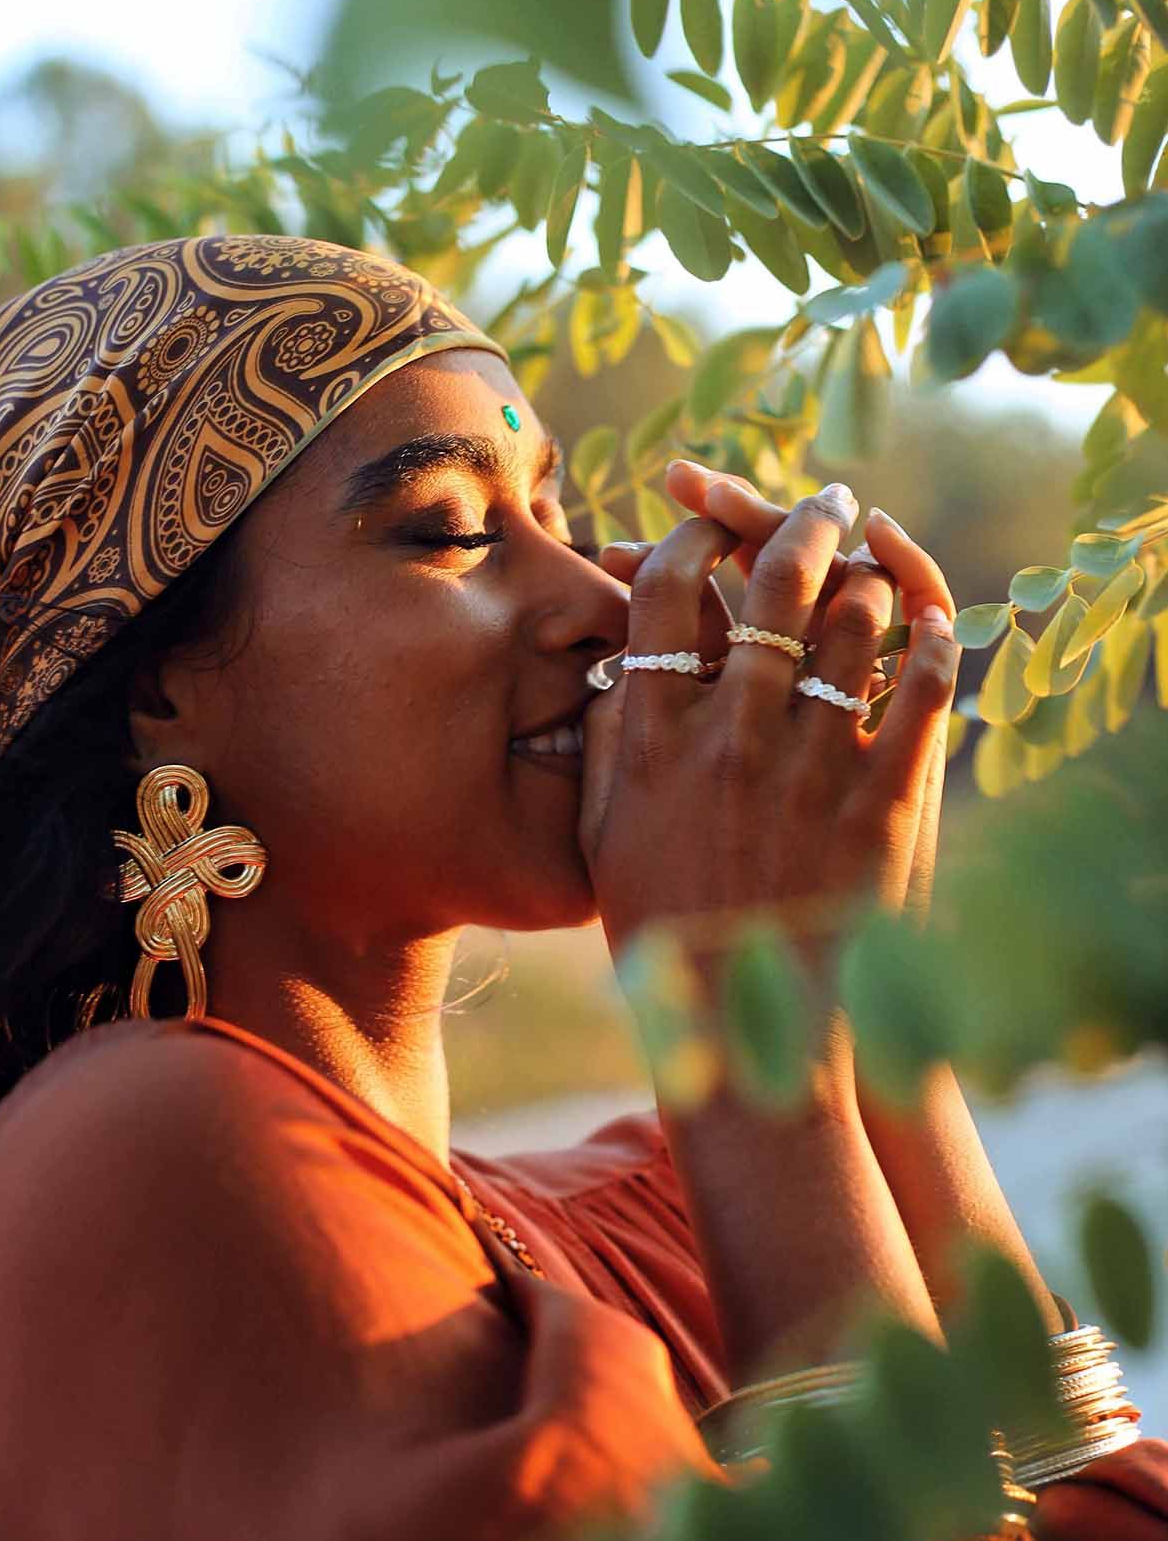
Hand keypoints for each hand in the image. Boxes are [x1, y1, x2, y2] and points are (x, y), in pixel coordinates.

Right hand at [579, 469, 960, 974]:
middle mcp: (725, 741)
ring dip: (867, 581)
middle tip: (824, 500)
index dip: (688, 538)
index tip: (709, 524)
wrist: (748, 1040)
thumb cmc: (666, 939)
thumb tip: (622, 669)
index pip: (662, 595)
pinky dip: (931, 645)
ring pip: (849, 626)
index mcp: (649, 744)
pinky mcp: (880, 806)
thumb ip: (608, 747)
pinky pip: (917, 694)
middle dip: (798, 523)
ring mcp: (805, 771)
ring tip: (877, 569)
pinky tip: (936, 625)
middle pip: (766, 587)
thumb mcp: (604, 838)